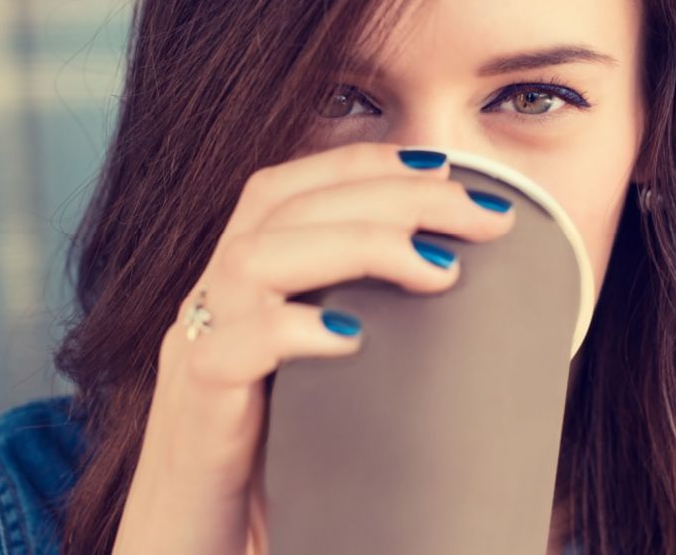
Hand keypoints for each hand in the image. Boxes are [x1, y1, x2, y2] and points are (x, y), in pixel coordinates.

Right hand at [111, 142, 515, 553]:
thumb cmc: (273, 472)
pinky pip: (227, 350)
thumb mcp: (329, 388)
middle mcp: (213, 303)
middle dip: (391, 192)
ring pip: (254, 257)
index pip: (290, 187)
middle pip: (284, 204)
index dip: (363, 161)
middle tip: (482, 214)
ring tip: (440, 271)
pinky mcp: (192, 412)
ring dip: (355, 245)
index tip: (447, 166)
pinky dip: (293, 331)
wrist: (195, 552)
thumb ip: (376, 345)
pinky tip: (355, 338)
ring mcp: (195, 350)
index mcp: (244, 286)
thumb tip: (481, 323)